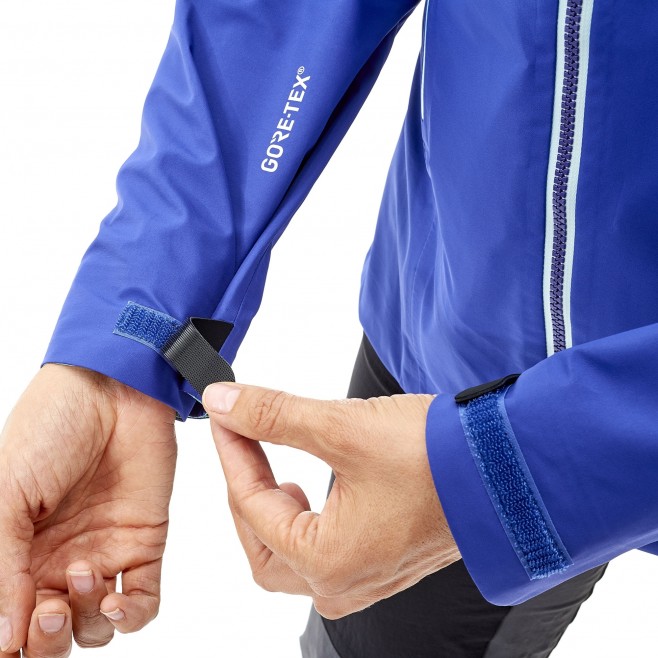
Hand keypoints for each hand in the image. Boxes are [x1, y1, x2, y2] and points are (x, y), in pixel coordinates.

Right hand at [0, 364, 176, 654]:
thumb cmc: (51, 427)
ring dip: (86, 620)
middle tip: (47, 611)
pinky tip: (115, 597)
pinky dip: (130, 615)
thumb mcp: (7, 492)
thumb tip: (2, 637)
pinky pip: (142, 602)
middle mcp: (55, 561)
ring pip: (94, 626)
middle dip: (46, 641)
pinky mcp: (144, 543)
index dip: (11, 638)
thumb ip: (2, 563)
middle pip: (50, 635)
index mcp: (15, 551)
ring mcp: (102, 554)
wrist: (114, 389)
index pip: (10, 618)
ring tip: (83, 571)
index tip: (12, 635)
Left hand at [203, 383, 460, 619]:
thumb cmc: (438, 458)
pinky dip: (301, 516)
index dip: (232, 452)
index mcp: (327, 562)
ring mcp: (365, 578)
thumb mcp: (342, 427)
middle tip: (243, 441)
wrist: (509, 466)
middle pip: (261, 544)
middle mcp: (343, 583)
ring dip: (271, 507)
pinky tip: (307, 485)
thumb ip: (274, 415)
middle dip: (245, 490)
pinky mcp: (382, 561)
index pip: (251, 505)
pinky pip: (321, 549)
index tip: (226, 413)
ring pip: (288, 552)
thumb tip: (226, 402)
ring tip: (270, 463)